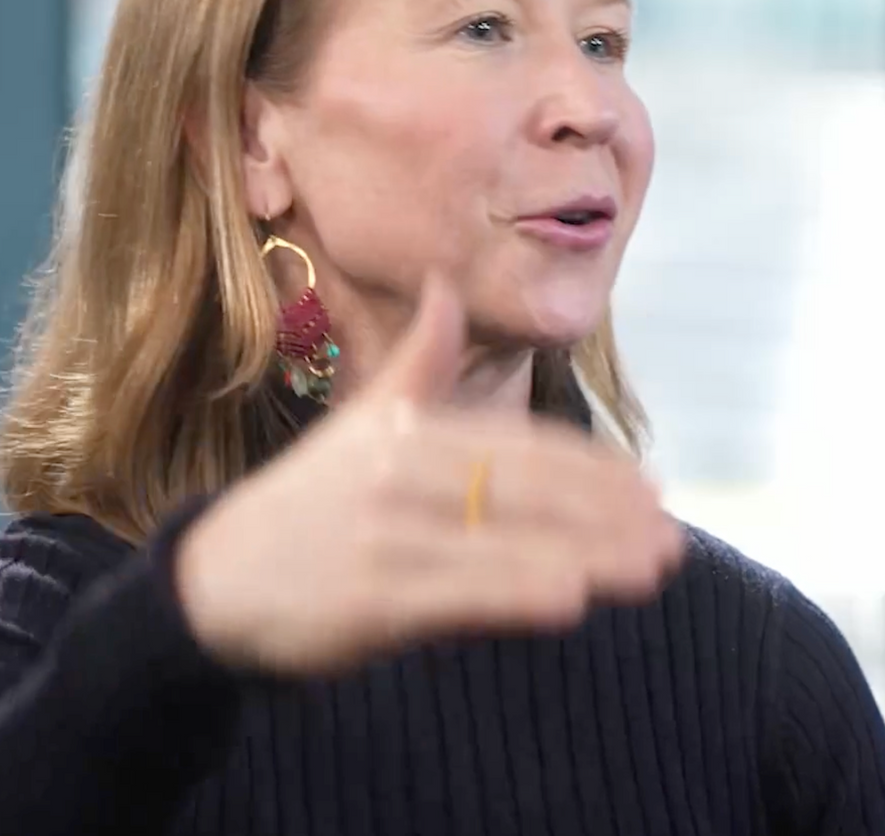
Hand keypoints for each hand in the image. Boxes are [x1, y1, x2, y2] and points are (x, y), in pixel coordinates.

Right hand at [174, 274, 684, 673]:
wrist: (212, 582)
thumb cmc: (303, 508)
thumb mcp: (360, 423)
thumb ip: (418, 363)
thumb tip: (443, 283)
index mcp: (409, 429)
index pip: (521, 446)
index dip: (592, 469)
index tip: (652, 491)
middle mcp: (399, 469)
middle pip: (525, 489)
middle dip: (607, 515)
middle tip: (672, 538)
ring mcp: (383, 529)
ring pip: (504, 538)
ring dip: (588, 554)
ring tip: (651, 570)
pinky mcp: (366, 592)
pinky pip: (456, 590)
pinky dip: (515, 591)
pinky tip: (570, 600)